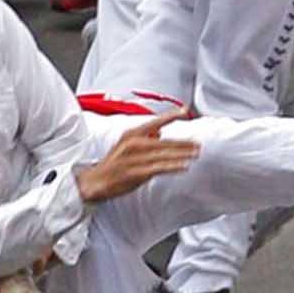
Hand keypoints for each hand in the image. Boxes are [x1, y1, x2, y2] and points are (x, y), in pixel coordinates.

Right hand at [76, 111, 200, 204]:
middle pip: (164, 141)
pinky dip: (173, 167)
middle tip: (198, 144)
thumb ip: (144, 138)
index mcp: (131, 134)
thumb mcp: (126, 145)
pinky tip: (184, 166)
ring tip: (196, 154)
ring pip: (164, 154)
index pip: (154, 121)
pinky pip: (159, 168)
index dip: (170, 115)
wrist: (95, 181)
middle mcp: (133, 143)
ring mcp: (134, 158)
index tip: (184, 111)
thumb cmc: (113, 165)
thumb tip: (160, 133)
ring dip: (182, 154)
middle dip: (183, 143)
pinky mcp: (136, 172)